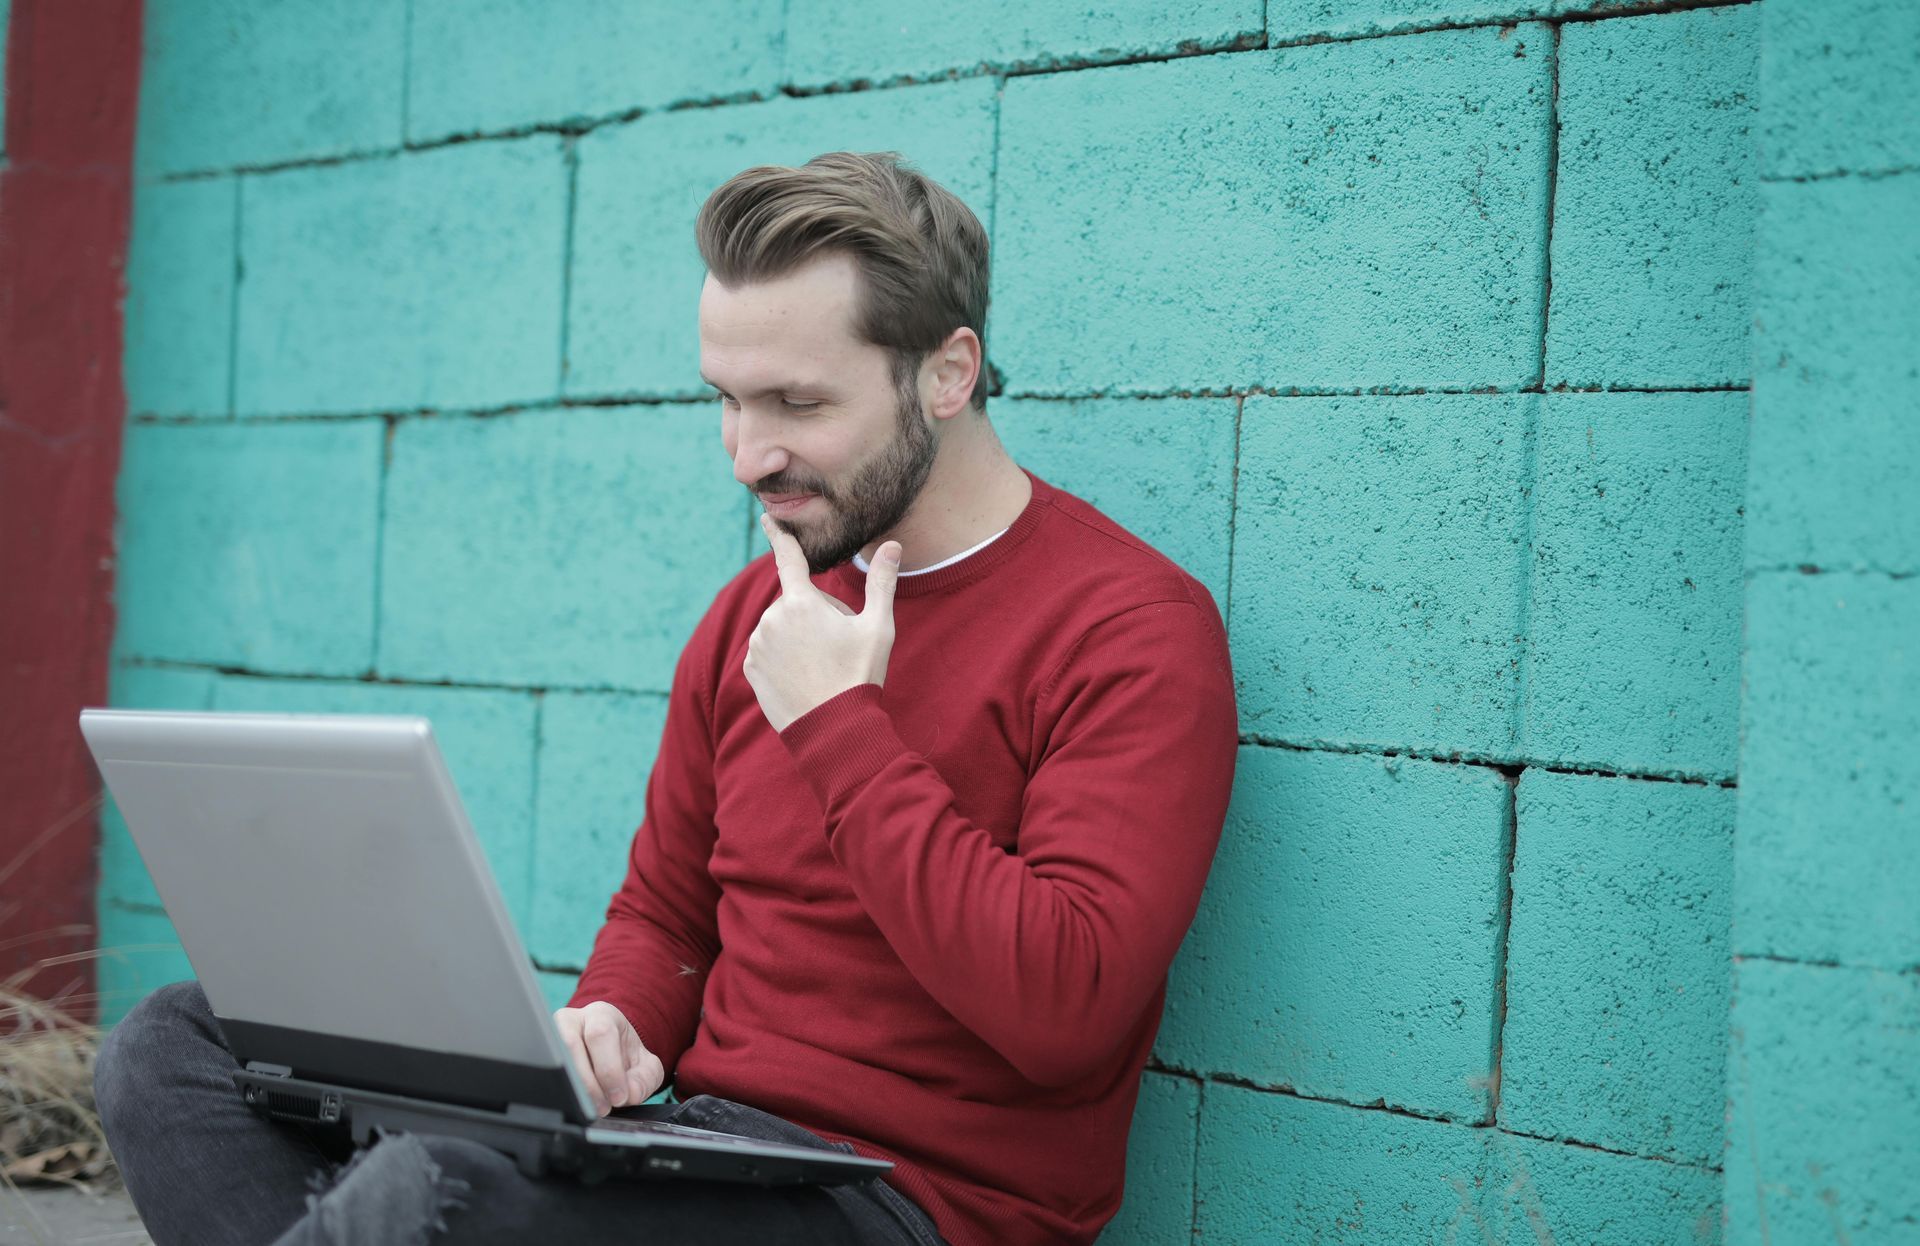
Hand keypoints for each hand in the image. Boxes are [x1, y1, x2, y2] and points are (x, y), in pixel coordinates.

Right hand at [553, 1001, 664, 1116]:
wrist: (609, 1053)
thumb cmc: (623, 1056)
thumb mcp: (645, 1066)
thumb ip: (645, 1079)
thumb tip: (629, 1093)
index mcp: (601, 1015)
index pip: (600, 1034)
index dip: (609, 1069)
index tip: (619, 1097)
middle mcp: (571, 1020)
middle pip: (570, 1045)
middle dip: (589, 1083)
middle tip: (603, 1108)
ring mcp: (550, 1036)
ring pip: (552, 1058)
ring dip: (573, 1089)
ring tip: (591, 1109)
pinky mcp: (539, 1054)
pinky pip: (543, 1073)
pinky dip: (558, 1091)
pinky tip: (573, 1104)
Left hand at [744, 513, 900, 732]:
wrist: (832, 729)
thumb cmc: (858, 675)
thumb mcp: (878, 628)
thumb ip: (882, 582)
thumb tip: (892, 545)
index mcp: (801, 603)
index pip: (788, 559)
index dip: (779, 536)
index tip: (767, 518)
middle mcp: (772, 618)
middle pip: (796, 604)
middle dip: (814, 615)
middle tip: (837, 645)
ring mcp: (758, 645)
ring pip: (780, 628)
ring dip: (797, 637)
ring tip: (821, 666)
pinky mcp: (750, 668)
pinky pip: (767, 651)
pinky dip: (782, 658)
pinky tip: (802, 677)